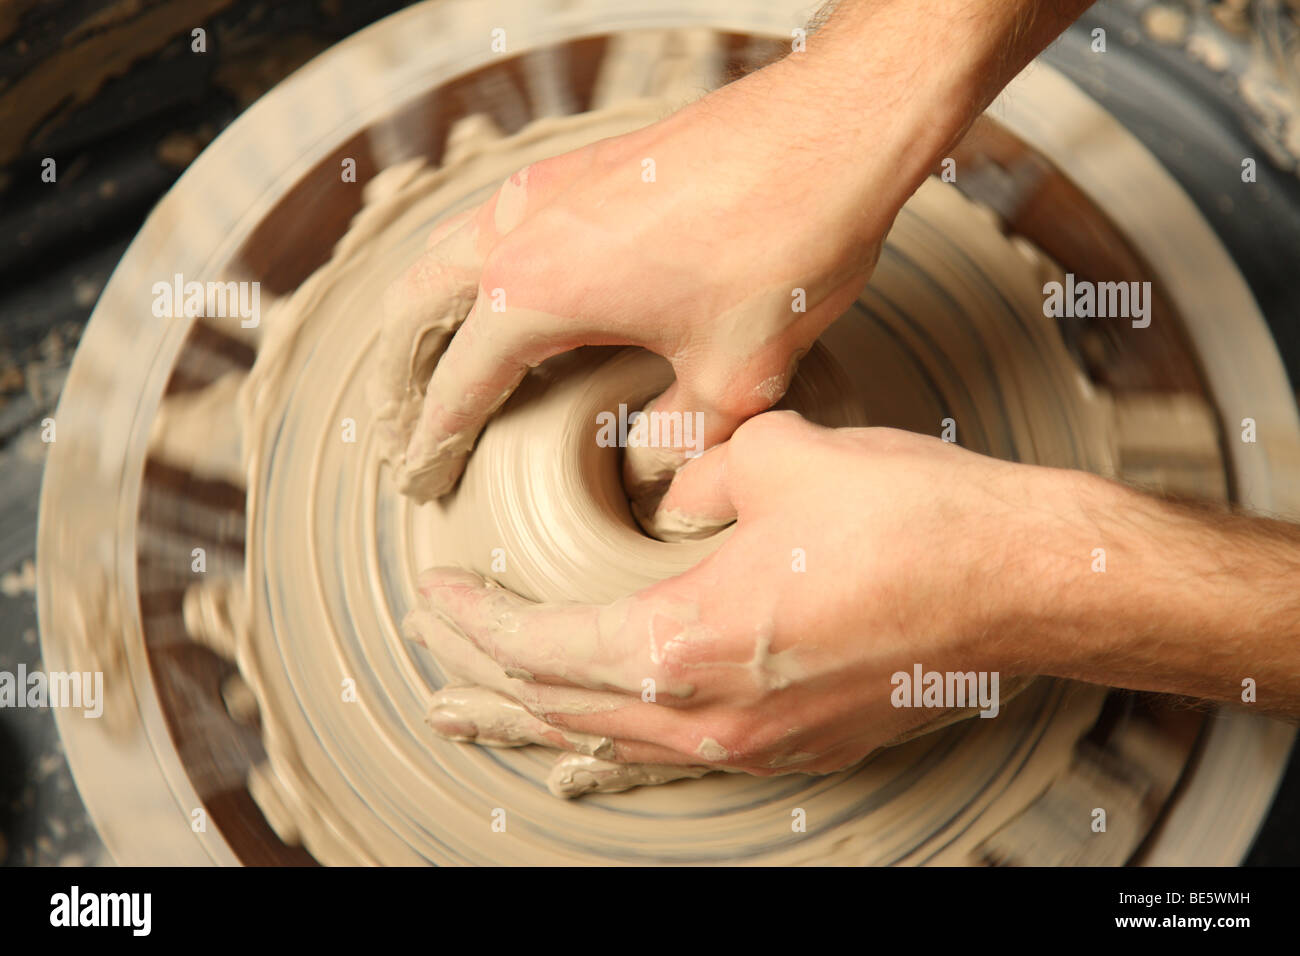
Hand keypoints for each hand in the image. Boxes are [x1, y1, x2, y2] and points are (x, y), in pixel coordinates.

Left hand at [405, 411, 1080, 793]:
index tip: (433, 593)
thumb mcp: (779, 458)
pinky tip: (596, 744)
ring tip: (482, 716)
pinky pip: (678, 756)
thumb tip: (678, 490)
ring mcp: (761, 745)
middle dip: (489, 679)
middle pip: (564, 712)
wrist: (1028, 583)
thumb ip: (699, 471)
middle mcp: (714, 718)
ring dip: (541, 724)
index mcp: (688, 647)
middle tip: (435, 655)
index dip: (475, 622)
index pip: (541, 649)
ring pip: (616, 746)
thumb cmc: (913, 522)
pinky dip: (616, 741)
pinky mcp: (801, 744)